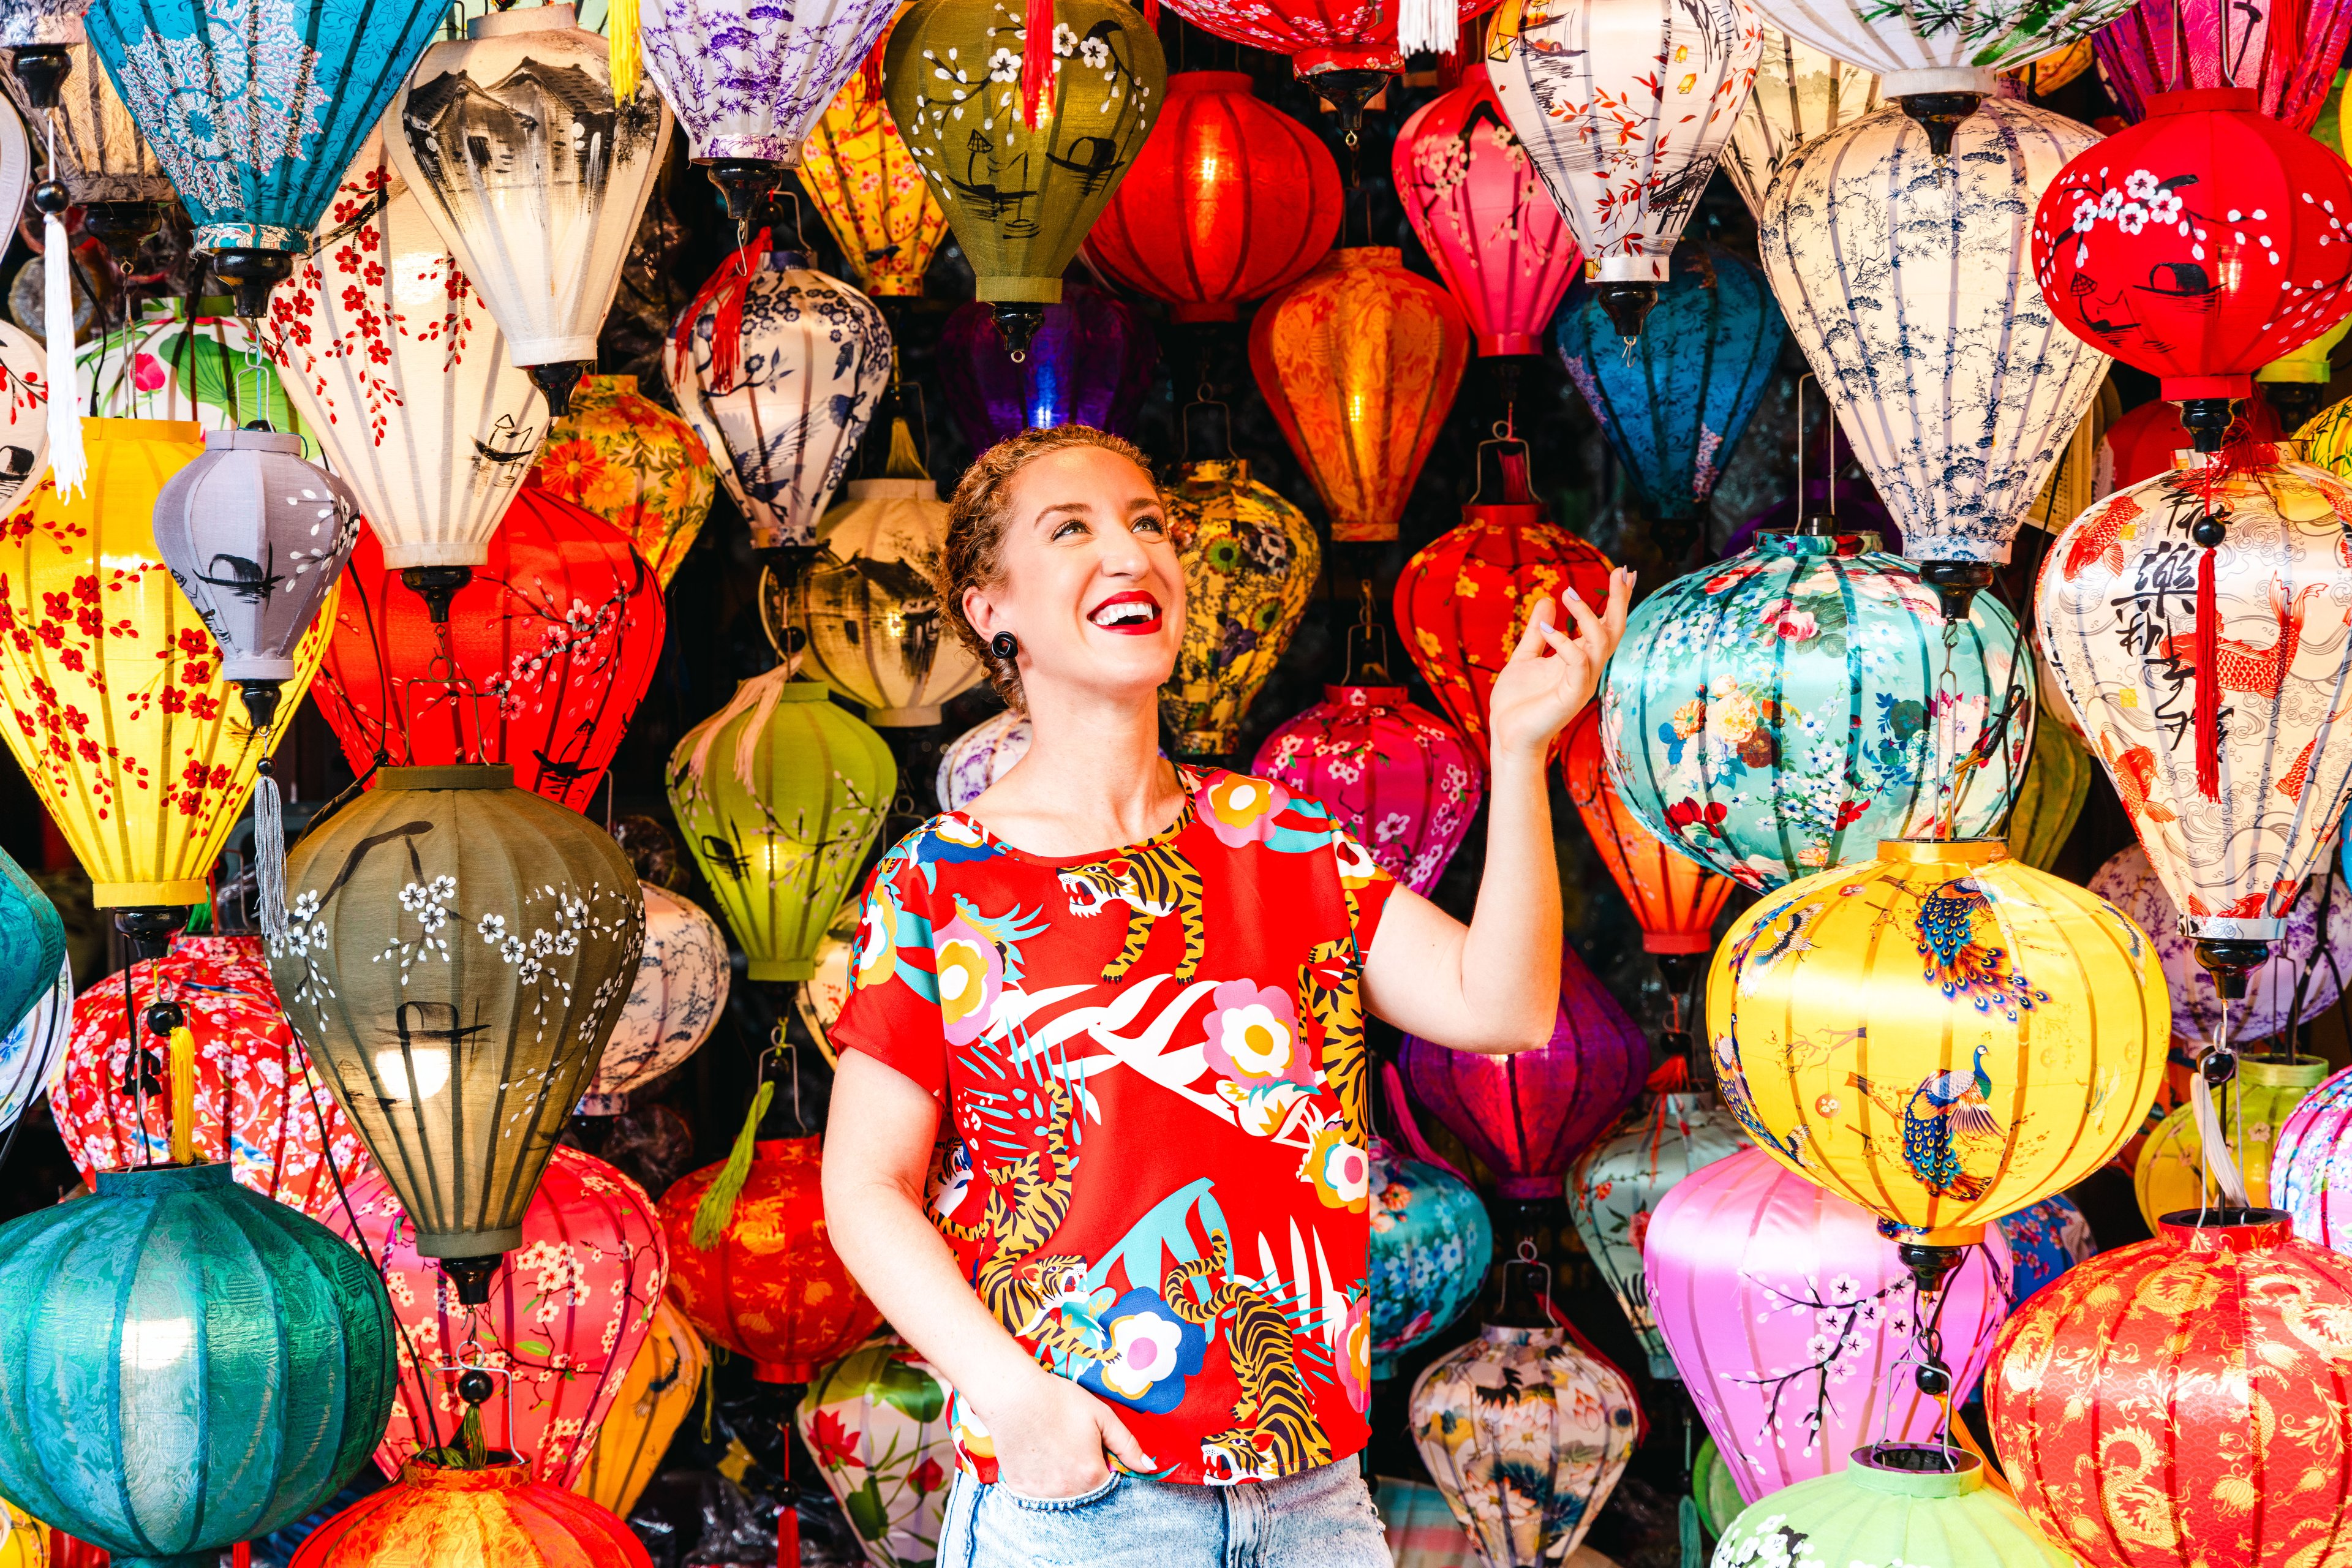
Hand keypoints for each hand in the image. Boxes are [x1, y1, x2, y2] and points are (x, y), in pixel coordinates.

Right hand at [981, 1367, 1152, 1499]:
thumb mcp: (1102, 1416)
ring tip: (1054, 1449)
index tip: (1094, 1449)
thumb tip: (1150, 1468)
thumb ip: (1127, 1445)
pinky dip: (1042, 1480)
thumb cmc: (1059, 1401)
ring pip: (1063, 1495)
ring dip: (1064, 1480)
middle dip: (1085, 1474)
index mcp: (1092, 1475)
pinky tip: (1038, 1456)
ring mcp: (1042, 1494)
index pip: (1110, 1484)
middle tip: (1071, 1446)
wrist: (1013, 1396)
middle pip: (1087, 1493)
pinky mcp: (1021, 1490)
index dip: (1104, 1465)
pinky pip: (1038, 1494)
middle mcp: (1068, 1491)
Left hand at [1486, 566, 1634, 764]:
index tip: (1623, 573)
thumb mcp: (1525, 657)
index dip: (1616, 601)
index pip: (1604, 626)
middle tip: (1620, 572)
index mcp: (1578, 660)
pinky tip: (1547, 628)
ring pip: (1600, 643)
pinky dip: (1563, 641)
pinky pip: (1578, 662)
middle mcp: (1587, 669)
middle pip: (1614, 631)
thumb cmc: (1517, 703)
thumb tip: (1547, 599)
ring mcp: (1582, 683)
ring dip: (1587, 615)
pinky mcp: (1572, 696)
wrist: (1506, 735)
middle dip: (1620, 602)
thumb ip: (1538, 632)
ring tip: (1568, 593)